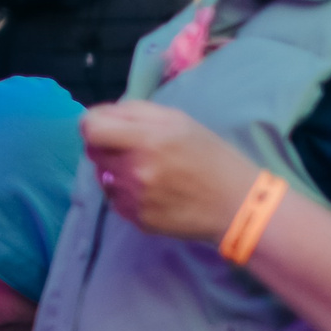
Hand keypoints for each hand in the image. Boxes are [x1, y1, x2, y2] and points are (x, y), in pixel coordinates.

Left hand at [82, 101, 258, 242]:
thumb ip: (134, 112)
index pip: (90, 128)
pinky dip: (126, 193)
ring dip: (116, 170)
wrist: (239, 206)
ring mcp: (134, 197)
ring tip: (148, 171)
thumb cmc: (211, 157)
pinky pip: (115, 199)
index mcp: (147, 139)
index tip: (104, 126)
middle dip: (106, 146)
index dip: (93, 124)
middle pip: (92, 152)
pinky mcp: (137, 219)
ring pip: (102, 176)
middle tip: (132, 148)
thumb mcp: (179, 121)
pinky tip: (153, 191)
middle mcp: (135, 169)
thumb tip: (100, 114)